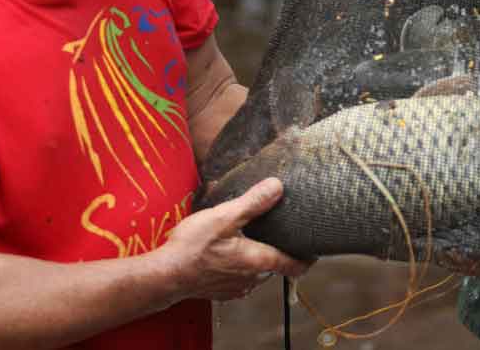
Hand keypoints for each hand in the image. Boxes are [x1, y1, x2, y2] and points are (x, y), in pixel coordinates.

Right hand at [160, 178, 308, 301]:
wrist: (163, 276)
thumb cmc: (192, 247)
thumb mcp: (224, 216)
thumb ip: (253, 202)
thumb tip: (277, 186)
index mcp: (257, 260)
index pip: (294, 264)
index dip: (307, 257)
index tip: (315, 249)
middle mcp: (251, 279)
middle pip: (275, 265)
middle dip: (278, 250)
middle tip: (279, 231)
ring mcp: (235, 288)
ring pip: (257, 272)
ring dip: (257, 257)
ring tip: (251, 238)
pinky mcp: (220, 291)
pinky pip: (239, 278)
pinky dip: (240, 266)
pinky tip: (227, 252)